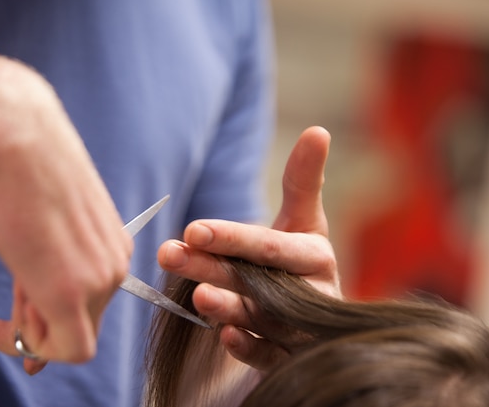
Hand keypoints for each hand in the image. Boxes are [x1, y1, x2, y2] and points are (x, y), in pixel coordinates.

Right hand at [0, 41, 132, 371]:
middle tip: (3, 305)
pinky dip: (24, 348)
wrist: (12, 137)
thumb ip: (48, 267)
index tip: (21, 307)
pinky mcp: (70, 294)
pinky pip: (62, 349)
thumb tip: (37, 305)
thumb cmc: (21, 169)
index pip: (90, 299)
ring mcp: (99, 280)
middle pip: (80, 320)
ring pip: (68, 335)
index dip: (52, 310)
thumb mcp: (45, 225)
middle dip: (39, 320)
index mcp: (114, 244)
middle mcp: (116, 264)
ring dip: (26, 326)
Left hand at [158, 126, 338, 369]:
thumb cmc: (299, 259)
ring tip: (198, 296)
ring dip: (229, 308)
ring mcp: (299, 328)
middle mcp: (310, 293)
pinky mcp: (289, 356)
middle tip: (170, 254)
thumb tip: (318, 130)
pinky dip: (249, 349)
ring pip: (261, 319)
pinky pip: (269, 356)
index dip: (233, 237)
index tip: (193, 229)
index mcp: (314, 256)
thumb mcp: (304, 220)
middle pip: (257, 280)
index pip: (270, 246)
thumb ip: (303, 181)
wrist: (313, 310)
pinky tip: (224, 336)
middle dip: (213, 267)